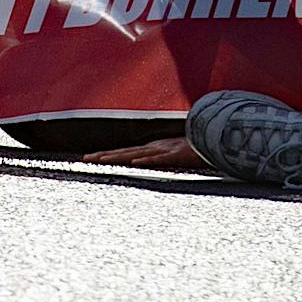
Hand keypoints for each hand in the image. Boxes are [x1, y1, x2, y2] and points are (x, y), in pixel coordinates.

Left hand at [83, 136, 208, 170]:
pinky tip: (135, 163)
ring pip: (137, 154)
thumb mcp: (177, 152)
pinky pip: (160, 158)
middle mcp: (155, 147)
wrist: (217, 138)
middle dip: (104, 155)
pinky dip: (147, 159)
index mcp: (153, 148)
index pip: (126, 152)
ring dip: (118, 157)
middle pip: (125, 152)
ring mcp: (165, 149)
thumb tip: (151, 161)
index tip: (90, 158)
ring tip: (101, 159)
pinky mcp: (178, 154)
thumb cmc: (198, 147)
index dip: (107, 155)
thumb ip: (165, 156)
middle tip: (84, 159)